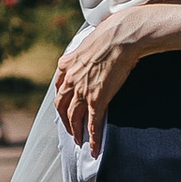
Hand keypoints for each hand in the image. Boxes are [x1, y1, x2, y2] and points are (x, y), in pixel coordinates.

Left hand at [51, 0, 180, 145]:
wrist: (122, 35)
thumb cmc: (112, 33)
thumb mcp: (91, 40)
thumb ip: (88, 50)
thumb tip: (95, 47)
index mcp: (67, 64)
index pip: (59, 87)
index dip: (61, 100)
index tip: (64, 107)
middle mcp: (70, 79)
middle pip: (61, 106)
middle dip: (65, 120)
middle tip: (70, 130)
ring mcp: (82, 91)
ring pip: (73, 118)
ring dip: (75, 132)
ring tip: (79, 141)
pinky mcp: (96, 99)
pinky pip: (91, 124)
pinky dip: (92, 138)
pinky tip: (94, 149)